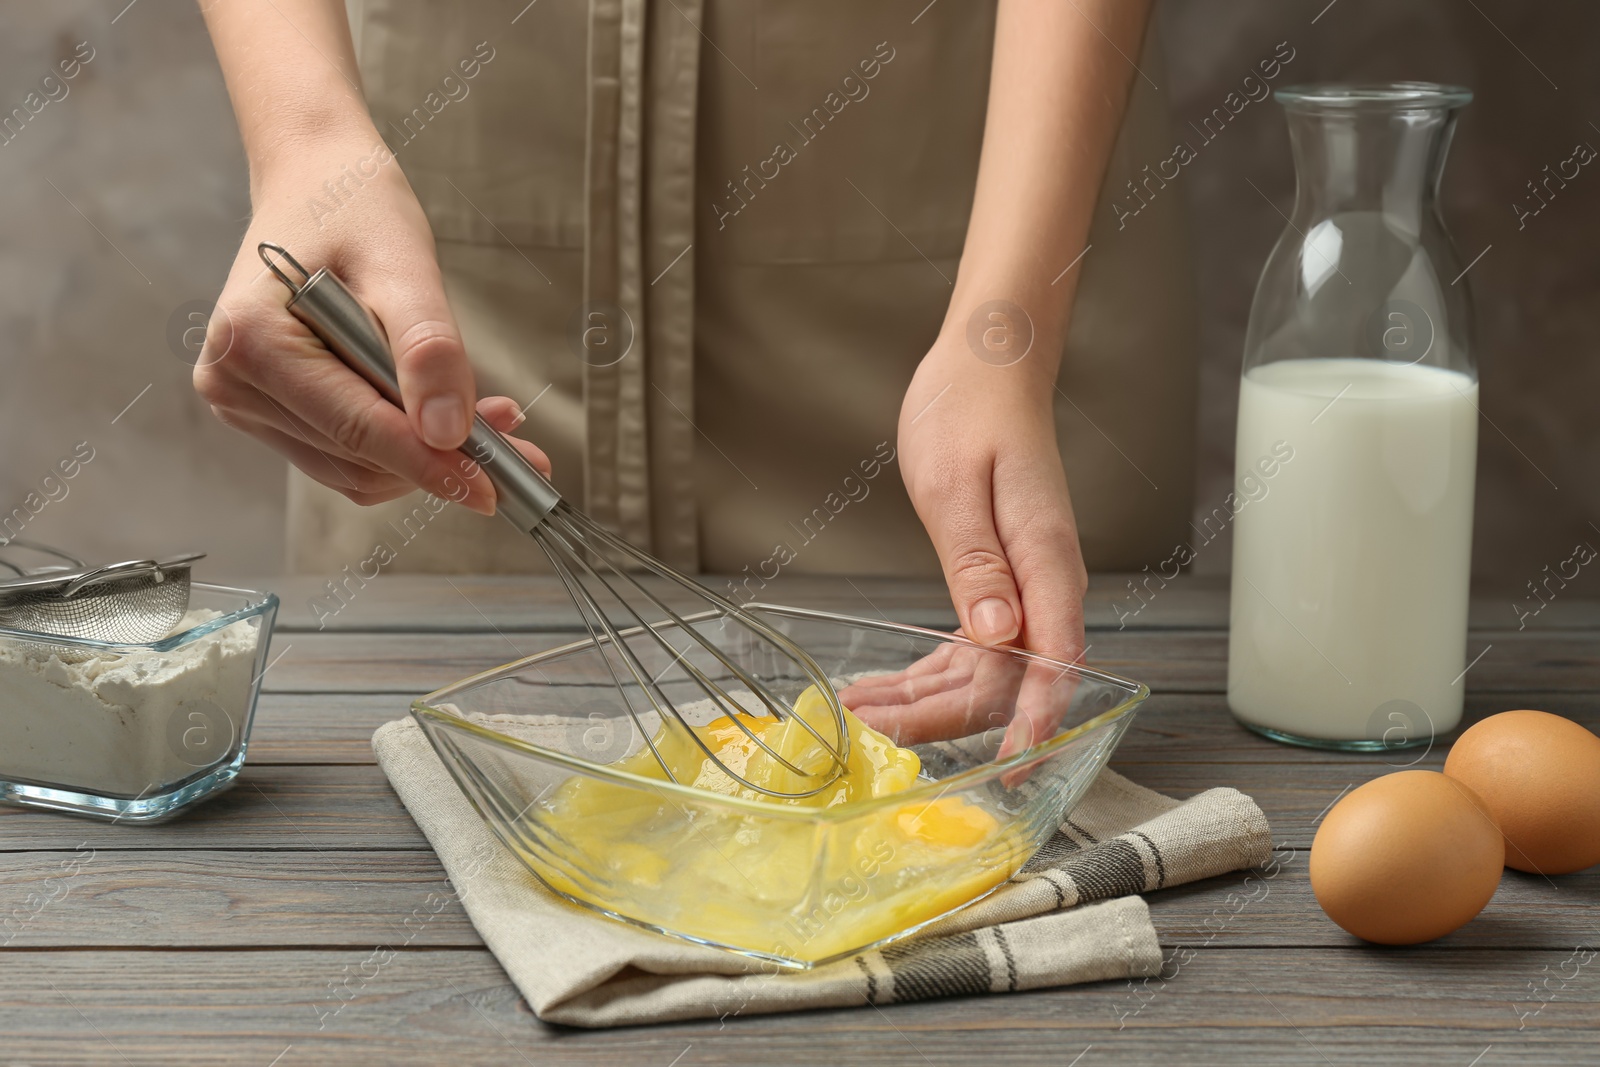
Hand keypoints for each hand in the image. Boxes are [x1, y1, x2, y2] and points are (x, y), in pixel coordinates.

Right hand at [194, 131, 548, 514]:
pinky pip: (345, 452)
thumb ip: (427, 349)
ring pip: (354, 467)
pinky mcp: (270, 409)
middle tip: (514, 435)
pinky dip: (403, 445)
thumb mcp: (404, 265)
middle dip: (439, 457)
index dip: (430, 465)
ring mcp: (245, 400)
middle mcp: (234, 381)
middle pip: (357, 457)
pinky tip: (446, 413)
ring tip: (491, 416)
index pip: (356, 430)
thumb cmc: (354, 206)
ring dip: (426, 455)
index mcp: (251, 341)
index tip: (493, 487)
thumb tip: (448, 432)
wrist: (317, 180)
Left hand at [846, 335, 1087, 758]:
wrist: (988, 367)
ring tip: (858, 714)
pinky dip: (925, 674)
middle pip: (1006, 680)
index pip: (1053, 661)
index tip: (1010, 766)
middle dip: (942, 720)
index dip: (1034, 720)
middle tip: (871, 737)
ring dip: (923, 703)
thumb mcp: (954, 485)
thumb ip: (978, 565)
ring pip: (982, 673)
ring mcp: (1021, 588)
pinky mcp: (997, 583)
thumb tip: (999, 636)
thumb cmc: (970, 412)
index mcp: (1044, 561)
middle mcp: (1042, 585)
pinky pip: (968, 649)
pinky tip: (881, 688)